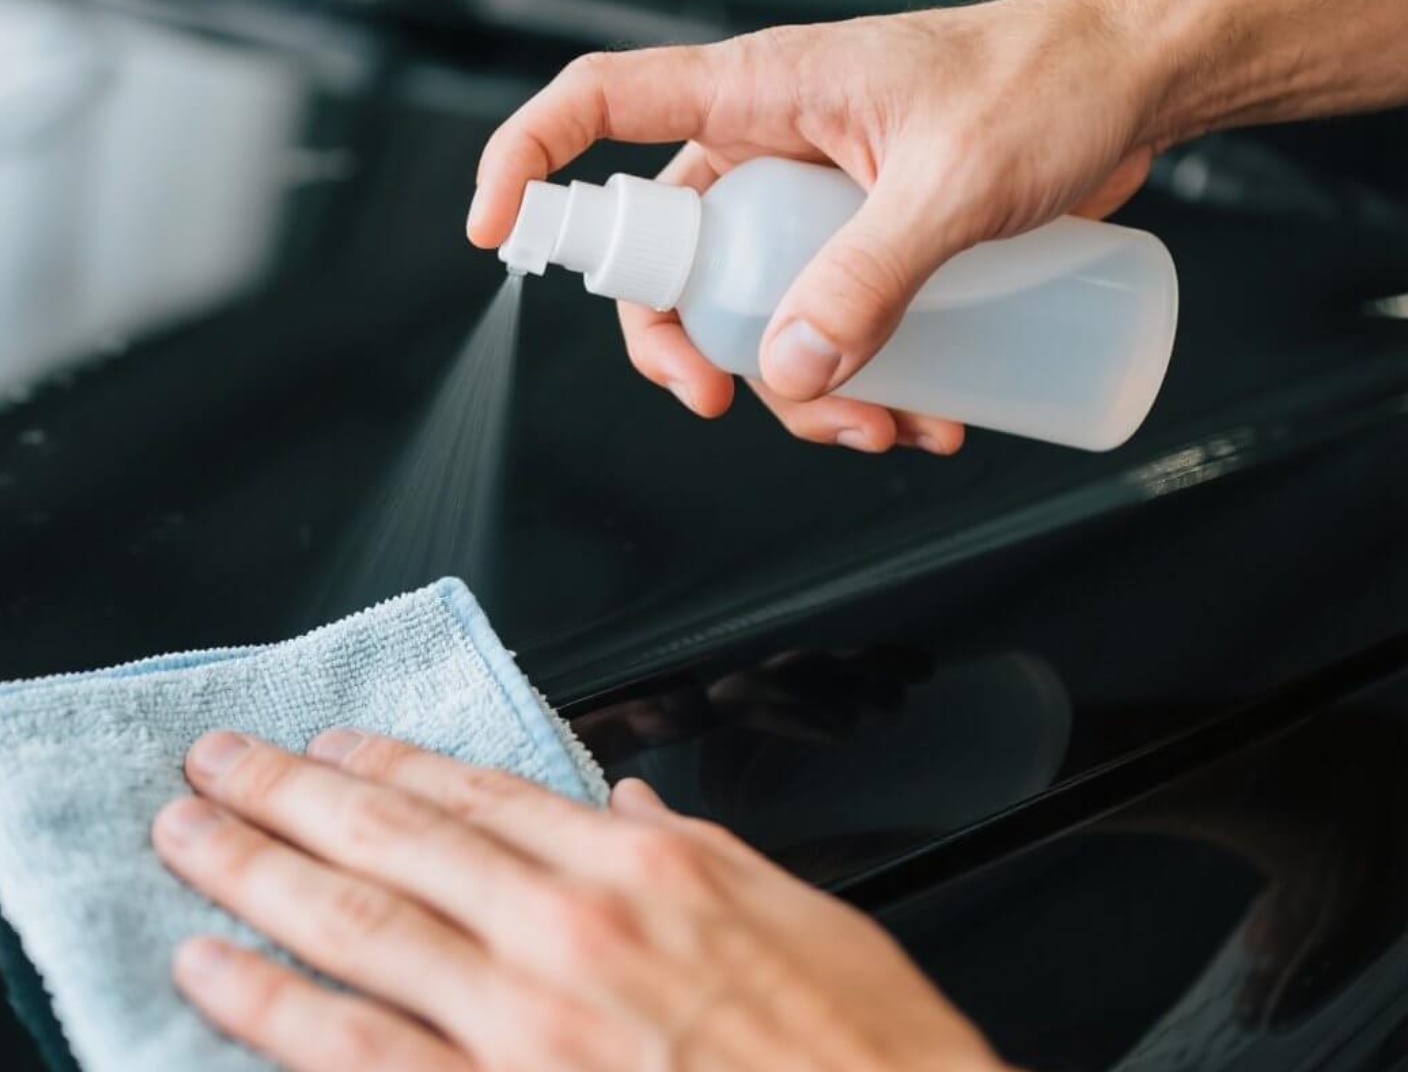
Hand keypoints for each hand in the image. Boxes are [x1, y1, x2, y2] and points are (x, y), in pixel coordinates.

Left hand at [150, 728, 1165, 1071]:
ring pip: (355, 922)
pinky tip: (211, 971)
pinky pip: (356, 1051)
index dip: (387, 764)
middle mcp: (568, 929)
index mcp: (643, 867)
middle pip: (393, 837)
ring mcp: (525, 1024)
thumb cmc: (866, 1056)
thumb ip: (693, 850)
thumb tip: (626, 804)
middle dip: (288, 792)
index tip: (328, 745)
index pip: (479, 791)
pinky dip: (273, 1004)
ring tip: (184, 838)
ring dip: (253, 870)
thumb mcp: (797, 909)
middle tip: (215, 763)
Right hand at [466, 0, 1164, 452]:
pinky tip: (927, 414)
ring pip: (752, 308)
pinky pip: (824, 320)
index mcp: (762, 93)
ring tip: (885, 427)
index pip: (599, 105)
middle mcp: (771, 145)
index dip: (528, 163)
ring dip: (799, 388)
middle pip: (668, 253)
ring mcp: (817, 197)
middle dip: (691, 345)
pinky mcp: (868, 238)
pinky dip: (857, 381)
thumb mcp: (957, 181)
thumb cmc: (1055, 80)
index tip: (494, 236)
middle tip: (733, 403)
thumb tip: (791, 368)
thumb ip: (871, 274)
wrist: (1142, 79)